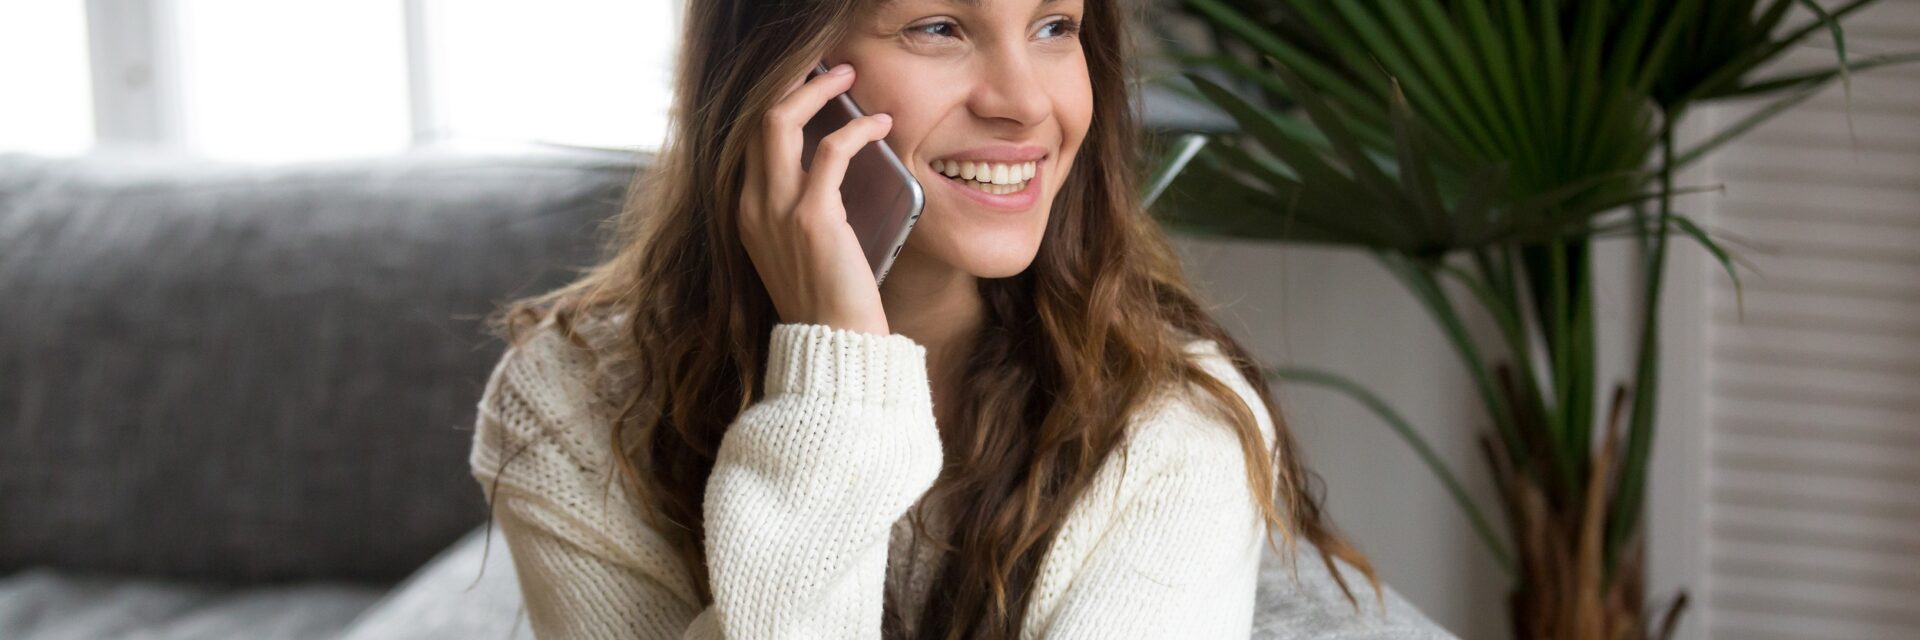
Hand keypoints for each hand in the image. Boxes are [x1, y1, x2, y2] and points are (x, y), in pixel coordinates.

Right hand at [737, 62, 893, 336]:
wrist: (834, 350)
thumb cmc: (828, 303)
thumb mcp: (799, 251)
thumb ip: (801, 211)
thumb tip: (831, 167)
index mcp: (746, 214)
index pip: (748, 140)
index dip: (779, 104)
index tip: (809, 86)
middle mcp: (751, 207)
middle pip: (754, 118)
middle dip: (791, 83)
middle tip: (830, 70)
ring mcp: (777, 211)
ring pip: (779, 121)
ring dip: (817, 89)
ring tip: (850, 77)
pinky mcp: (812, 219)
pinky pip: (831, 151)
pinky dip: (858, 130)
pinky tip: (880, 126)